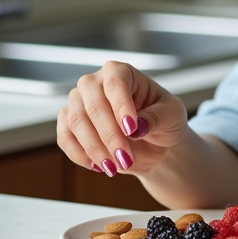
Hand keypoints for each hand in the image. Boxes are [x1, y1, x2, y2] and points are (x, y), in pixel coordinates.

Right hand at [57, 60, 187, 177]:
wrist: (154, 142)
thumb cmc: (164, 120)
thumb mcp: (172, 115)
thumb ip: (156, 117)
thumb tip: (137, 126)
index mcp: (121, 72)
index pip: (116, 84)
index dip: (122, 107)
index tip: (131, 130)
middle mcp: (95, 82)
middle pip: (94, 105)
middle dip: (110, 136)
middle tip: (125, 158)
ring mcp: (78, 101)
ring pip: (77, 123)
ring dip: (95, 148)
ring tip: (115, 167)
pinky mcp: (69, 123)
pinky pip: (65, 138)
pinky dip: (80, 155)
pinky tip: (99, 166)